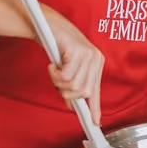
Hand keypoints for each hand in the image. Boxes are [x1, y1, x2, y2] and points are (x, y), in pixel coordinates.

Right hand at [42, 7, 105, 124]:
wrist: (49, 25)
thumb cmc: (58, 47)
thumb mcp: (68, 68)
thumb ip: (73, 85)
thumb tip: (73, 106)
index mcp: (96, 64)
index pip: (97, 90)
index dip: (96, 108)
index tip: (95, 123)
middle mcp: (96, 59)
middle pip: (84, 91)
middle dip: (67, 93)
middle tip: (57, 81)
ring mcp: (89, 55)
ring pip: (75, 85)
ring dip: (59, 82)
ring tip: (55, 70)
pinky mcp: (78, 51)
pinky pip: (66, 76)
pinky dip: (55, 74)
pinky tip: (53, 65)